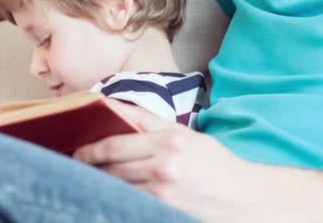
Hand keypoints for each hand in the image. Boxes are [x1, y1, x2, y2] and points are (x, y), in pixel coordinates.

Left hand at [73, 99, 251, 221]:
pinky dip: (117, 200)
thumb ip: (151, 124)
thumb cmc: (215, 164)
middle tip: (77, 166)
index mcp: (170, 140)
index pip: (115, 142)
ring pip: (117, 187)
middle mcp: (165, 165)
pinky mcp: (165, 212)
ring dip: (99, 184)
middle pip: (111, 166)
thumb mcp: (187, 136)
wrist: (245, 197)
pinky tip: (110, 198)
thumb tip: (115, 110)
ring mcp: (165, 192)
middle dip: (89, 166)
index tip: (78, 150)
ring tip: (88, 181)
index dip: (90, 148)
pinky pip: (130, 205)